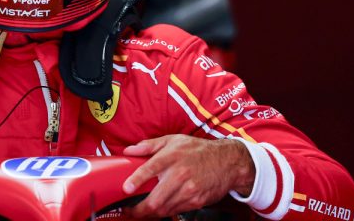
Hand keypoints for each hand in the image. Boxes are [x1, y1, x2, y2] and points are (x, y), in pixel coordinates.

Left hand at [122, 135, 253, 217]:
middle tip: (128, 210)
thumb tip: (128, 150)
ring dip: (150, 214)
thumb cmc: (197, 150)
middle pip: (156, 199)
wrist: (227, 162)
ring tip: (140, 212)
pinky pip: (175, 211)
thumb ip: (149, 145)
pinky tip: (158, 210)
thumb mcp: (173, 140)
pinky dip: (164, 213)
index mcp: (172, 157)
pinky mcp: (197, 201)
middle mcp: (180, 174)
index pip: (151, 168)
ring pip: (164, 209)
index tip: (126, 189)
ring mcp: (189, 190)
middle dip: (139, 209)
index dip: (137, 180)